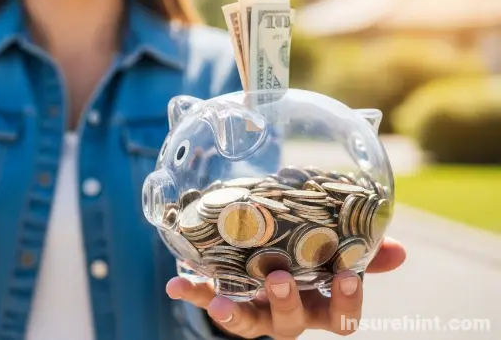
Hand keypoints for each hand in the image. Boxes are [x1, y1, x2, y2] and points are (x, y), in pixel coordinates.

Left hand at [166, 237, 405, 338]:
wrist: (263, 255)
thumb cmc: (306, 256)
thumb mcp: (332, 251)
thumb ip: (362, 251)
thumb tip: (399, 250)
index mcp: (319, 304)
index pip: (341, 317)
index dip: (345, 301)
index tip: (344, 273)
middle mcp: (289, 315)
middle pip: (292, 323)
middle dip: (287, 303)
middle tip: (279, 278)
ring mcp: (254, 312)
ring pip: (248, 324)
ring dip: (234, 314)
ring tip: (220, 303)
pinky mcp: (223, 300)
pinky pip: (205, 300)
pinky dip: (192, 293)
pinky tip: (175, 285)